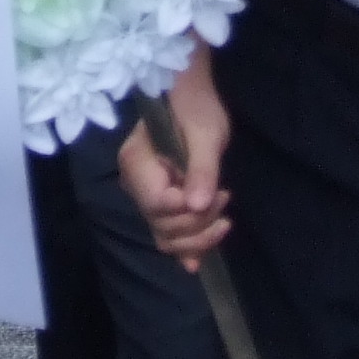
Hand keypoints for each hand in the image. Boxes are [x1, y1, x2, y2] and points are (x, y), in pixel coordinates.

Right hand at [118, 42, 230, 267]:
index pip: (158, 204)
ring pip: (165, 236)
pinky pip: (168, 233)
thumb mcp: (205, 135)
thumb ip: (201, 170)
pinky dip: (184, 247)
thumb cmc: (196, 107)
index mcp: (137, 163)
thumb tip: (196, 205)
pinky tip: (196, 262)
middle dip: (198, 223)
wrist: (192, 96)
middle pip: (162, 226)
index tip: (218, 193)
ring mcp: (145, 195)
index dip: (188, 210)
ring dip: (197, 237)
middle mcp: (134, 183)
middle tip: (224, 197)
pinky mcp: (160, 202)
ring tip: (224, 217)